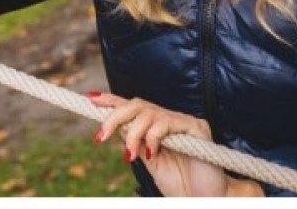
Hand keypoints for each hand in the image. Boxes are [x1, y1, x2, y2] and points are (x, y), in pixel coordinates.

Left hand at [88, 92, 261, 196]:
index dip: (112, 101)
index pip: (133, 108)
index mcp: (157, 127)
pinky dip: (153, 137)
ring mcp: (183, 121)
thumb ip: (137, 144)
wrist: (205, 199)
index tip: (90, 98)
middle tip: (99, 136)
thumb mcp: (150, 164)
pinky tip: (151, 154)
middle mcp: (169, 119)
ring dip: (132, 133)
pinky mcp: (196, 127)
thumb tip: (116, 127)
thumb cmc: (181, 184)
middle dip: (114, 116)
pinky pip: (168, 123)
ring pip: (149, 112)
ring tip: (129, 156)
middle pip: (137, 105)